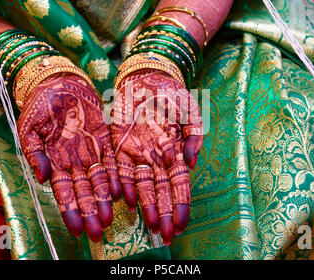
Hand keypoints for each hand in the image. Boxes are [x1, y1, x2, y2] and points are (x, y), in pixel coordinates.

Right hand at [17, 73, 121, 241]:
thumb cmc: (39, 106)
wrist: (57, 83)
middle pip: (84, 191)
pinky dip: (116, 176)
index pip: (63, 192)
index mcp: (54, 162)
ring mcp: (90, 152)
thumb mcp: (29, 128)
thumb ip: (34, 153)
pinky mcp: (103, 140)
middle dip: (90, 212)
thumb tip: (42, 178)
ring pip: (99, 180)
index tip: (76, 228)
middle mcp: (74, 162)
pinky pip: (112, 161)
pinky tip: (121, 192)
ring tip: (110, 218)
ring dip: (104, 200)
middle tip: (98, 232)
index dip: (70, 210)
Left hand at [111, 69, 202, 244]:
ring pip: (142, 185)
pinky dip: (124, 185)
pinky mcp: (119, 146)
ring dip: (147, 206)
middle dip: (165, 213)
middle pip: (161, 190)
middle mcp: (156, 158)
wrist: (147, 77)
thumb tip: (191, 163)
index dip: (180, 204)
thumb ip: (194, 135)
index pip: (179, 184)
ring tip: (150, 226)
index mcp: (175, 151)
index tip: (181, 223)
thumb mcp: (190, 110)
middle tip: (166, 235)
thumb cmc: (172, 93)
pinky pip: (120, 169)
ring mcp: (137, 153)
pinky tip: (128, 201)